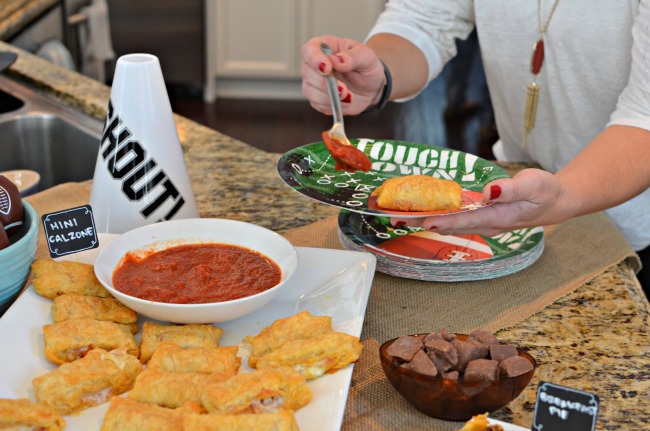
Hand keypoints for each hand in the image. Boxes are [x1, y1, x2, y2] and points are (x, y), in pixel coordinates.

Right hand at [300, 36, 385, 114]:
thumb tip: (338, 61)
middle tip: (344, 90)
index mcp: (324, 47)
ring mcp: (313, 82)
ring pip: (309, 91)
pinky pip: (317, 104)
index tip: (327, 68)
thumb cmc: (366, 66)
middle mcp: (314, 64)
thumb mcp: (367, 57)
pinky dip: (332, 105)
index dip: (315, 59)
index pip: (310, 50)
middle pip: (307, 73)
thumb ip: (353, 57)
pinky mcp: (317, 99)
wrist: (370, 87)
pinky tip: (345, 102)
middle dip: (325, 84)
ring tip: (348, 97)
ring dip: (329, 97)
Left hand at [391, 169, 567, 235]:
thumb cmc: (545, 192)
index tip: (423, 220)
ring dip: (426, 221)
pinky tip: (422, 212)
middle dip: (423, 222)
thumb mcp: (534, 185)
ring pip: (449, 224)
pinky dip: (437, 215)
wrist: (555, 202)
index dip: (443, 221)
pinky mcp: (480, 218)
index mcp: (497, 217)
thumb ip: (510, 190)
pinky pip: (455, 219)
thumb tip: (488, 192)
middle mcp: (486, 224)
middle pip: (450, 225)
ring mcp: (482, 223)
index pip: (465, 221)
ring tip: (401, 217)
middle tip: (396, 220)